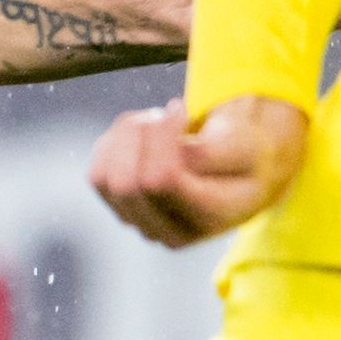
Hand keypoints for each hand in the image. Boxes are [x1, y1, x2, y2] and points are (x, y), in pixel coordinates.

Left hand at [89, 93, 305, 248]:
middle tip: (165, 113)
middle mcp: (170, 231)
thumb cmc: (242, 155)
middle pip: (127, 184)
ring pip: (105, 180)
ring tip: (155, 122)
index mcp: (209, 217)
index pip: (162, 179)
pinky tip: (141, 135)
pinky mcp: (119, 209)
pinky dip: (113, 146)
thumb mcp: (244, 145)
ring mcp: (141, 223)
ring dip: (124, 139)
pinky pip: (96, 175)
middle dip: (139, 135)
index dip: (161, 136)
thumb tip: (173, 154)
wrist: (232, 171)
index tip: (179, 108)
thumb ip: (214, 151)